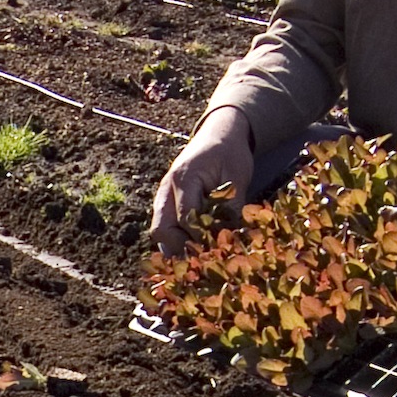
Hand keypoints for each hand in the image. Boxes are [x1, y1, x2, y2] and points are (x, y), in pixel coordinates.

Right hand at [149, 106, 254, 255]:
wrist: (219, 134)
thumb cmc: (229, 153)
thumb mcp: (237, 176)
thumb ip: (232, 206)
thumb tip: (231, 238)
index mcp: (183, 178)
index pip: (184, 218)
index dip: (200, 237)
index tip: (218, 250)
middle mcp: (166, 189)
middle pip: (161, 230)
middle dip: (181, 249)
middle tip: (205, 262)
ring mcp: (163, 197)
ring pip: (159, 232)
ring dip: (176, 249)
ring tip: (199, 262)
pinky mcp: (167, 204)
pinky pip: (165, 229)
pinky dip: (177, 243)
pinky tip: (195, 252)